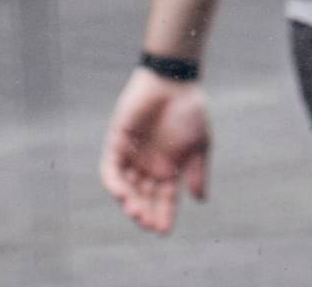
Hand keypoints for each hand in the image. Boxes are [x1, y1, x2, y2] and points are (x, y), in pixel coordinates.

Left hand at [100, 67, 211, 233]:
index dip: (163, 215)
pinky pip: (111, 167)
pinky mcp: (117, 141)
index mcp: (168, 169)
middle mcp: (148, 165)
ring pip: (126, 186)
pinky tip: (122, 193)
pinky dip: (114, 182)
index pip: (163, 199)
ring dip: (129, 201)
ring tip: (136, 213)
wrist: (174, 79)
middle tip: (147, 224)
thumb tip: (200, 200)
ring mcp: (132, 154)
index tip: (164, 231)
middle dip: (145, 212)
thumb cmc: (190, 109)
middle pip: (144, 197)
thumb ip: (197, 172)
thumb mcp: (199, 144)